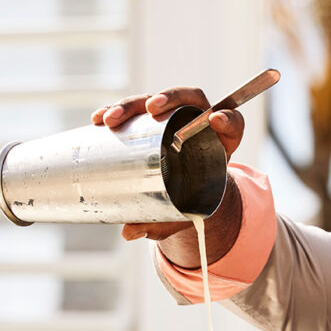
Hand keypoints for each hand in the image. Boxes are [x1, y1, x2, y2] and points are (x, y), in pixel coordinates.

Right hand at [91, 85, 244, 241]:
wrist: (182, 192)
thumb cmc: (189, 200)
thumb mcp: (180, 213)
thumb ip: (162, 223)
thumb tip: (129, 232)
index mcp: (220, 142)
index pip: (231, 122)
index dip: (227, 118)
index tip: (216, 120)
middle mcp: (197, 123)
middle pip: (189, 99)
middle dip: (170, 98)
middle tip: (151, 108)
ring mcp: (172, 117)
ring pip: (155, 101)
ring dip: (132, 104)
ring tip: (112, 118)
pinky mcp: (150, 120)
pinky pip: (134, 110)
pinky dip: (116, 110)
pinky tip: (99, 118)